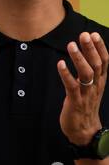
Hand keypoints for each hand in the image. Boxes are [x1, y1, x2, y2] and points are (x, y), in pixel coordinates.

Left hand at [57, 31, 107, 146]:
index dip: (100, 47)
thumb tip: (84, 57)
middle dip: (90, 48)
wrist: (84, 131)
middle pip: (97, 64)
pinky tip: (60, 64)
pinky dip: (66, 74)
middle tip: (84, 35)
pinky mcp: (75, 101)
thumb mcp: (91, 88)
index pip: (104, 61)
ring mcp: (86, 94)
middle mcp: (96, 86)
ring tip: (71, 45)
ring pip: (86, 73)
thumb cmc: (85, 107)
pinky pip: (72, 86)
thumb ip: (89, 74)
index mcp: (100, 82)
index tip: (94, 34)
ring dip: (79, 58)